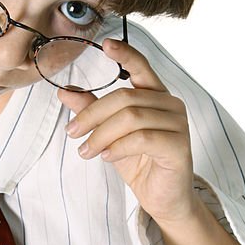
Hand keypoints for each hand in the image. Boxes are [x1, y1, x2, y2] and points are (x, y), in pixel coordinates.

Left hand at [57, 39, 195, 225]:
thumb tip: (65, 91)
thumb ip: (93, 110)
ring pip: (131, 118)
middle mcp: (170, 104)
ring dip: (101, 134)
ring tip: (86, 151)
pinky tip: (107, 157)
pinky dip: (119, 147)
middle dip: (92, 114)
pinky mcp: (178, 146)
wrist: (163, 199)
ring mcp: (178, 124)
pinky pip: (142, 139)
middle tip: (72, 132)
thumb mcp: (110, 135)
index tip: (106, 44)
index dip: (125, 54)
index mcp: (156, 95)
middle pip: (125, 97)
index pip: (142, 67)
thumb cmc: (140, 163)